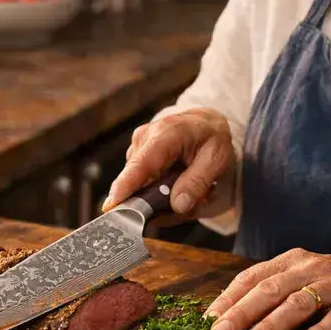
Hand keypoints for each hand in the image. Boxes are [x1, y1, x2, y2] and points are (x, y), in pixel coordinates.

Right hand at [102, 108, 235, 219]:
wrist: (206, 123)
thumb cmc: (212, 137)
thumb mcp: (217, 159)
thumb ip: (197, 182)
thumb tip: (177, 205)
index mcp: (166, 134)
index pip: (141, 163)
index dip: (125, 186)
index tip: (113, 206)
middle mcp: (145, 138)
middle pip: (136, 182)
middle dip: (159, 202)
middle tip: (191, 203)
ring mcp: (138, 147)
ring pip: (140, 187)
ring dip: (163, 198)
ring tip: (189, 189)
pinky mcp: (136, 156)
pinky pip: (142, 184)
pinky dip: (159, 192)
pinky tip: (177, 185)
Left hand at [204, 248, 330, 329]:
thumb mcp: (305, 278)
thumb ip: (276, 290)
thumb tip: (232, 314)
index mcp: (293, 260)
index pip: (254, 276)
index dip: (230, 297)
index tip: (209, 318)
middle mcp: (311, 267)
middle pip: (270, 289)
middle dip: (242, 311)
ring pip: (298, 304)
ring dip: (271, 325)